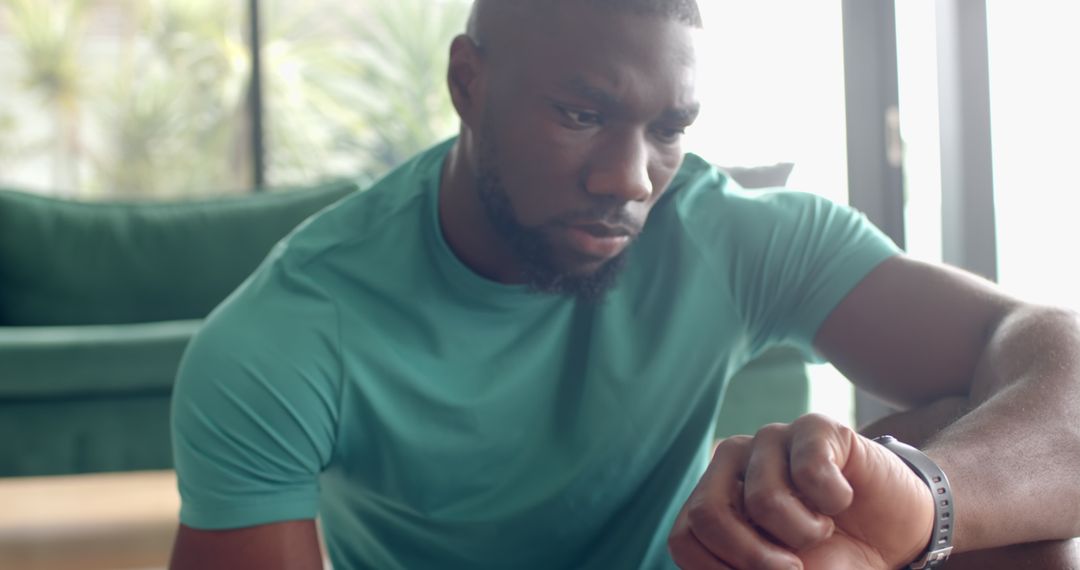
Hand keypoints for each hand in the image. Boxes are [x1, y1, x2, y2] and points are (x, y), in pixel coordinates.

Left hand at [668, 413, 935, 568]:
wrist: (896, 532)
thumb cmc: (834, 556)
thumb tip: (745, 568)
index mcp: (715, 502)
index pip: (682, 538)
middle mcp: (731, 465)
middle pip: (707, 514)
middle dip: (753, 558)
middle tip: (794, 568)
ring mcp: (770, 440)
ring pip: (763, 499)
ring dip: (805, 532)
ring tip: (823, 527)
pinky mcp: (814, 427)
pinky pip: (810, 471)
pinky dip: (835, 501)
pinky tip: (843, 499)